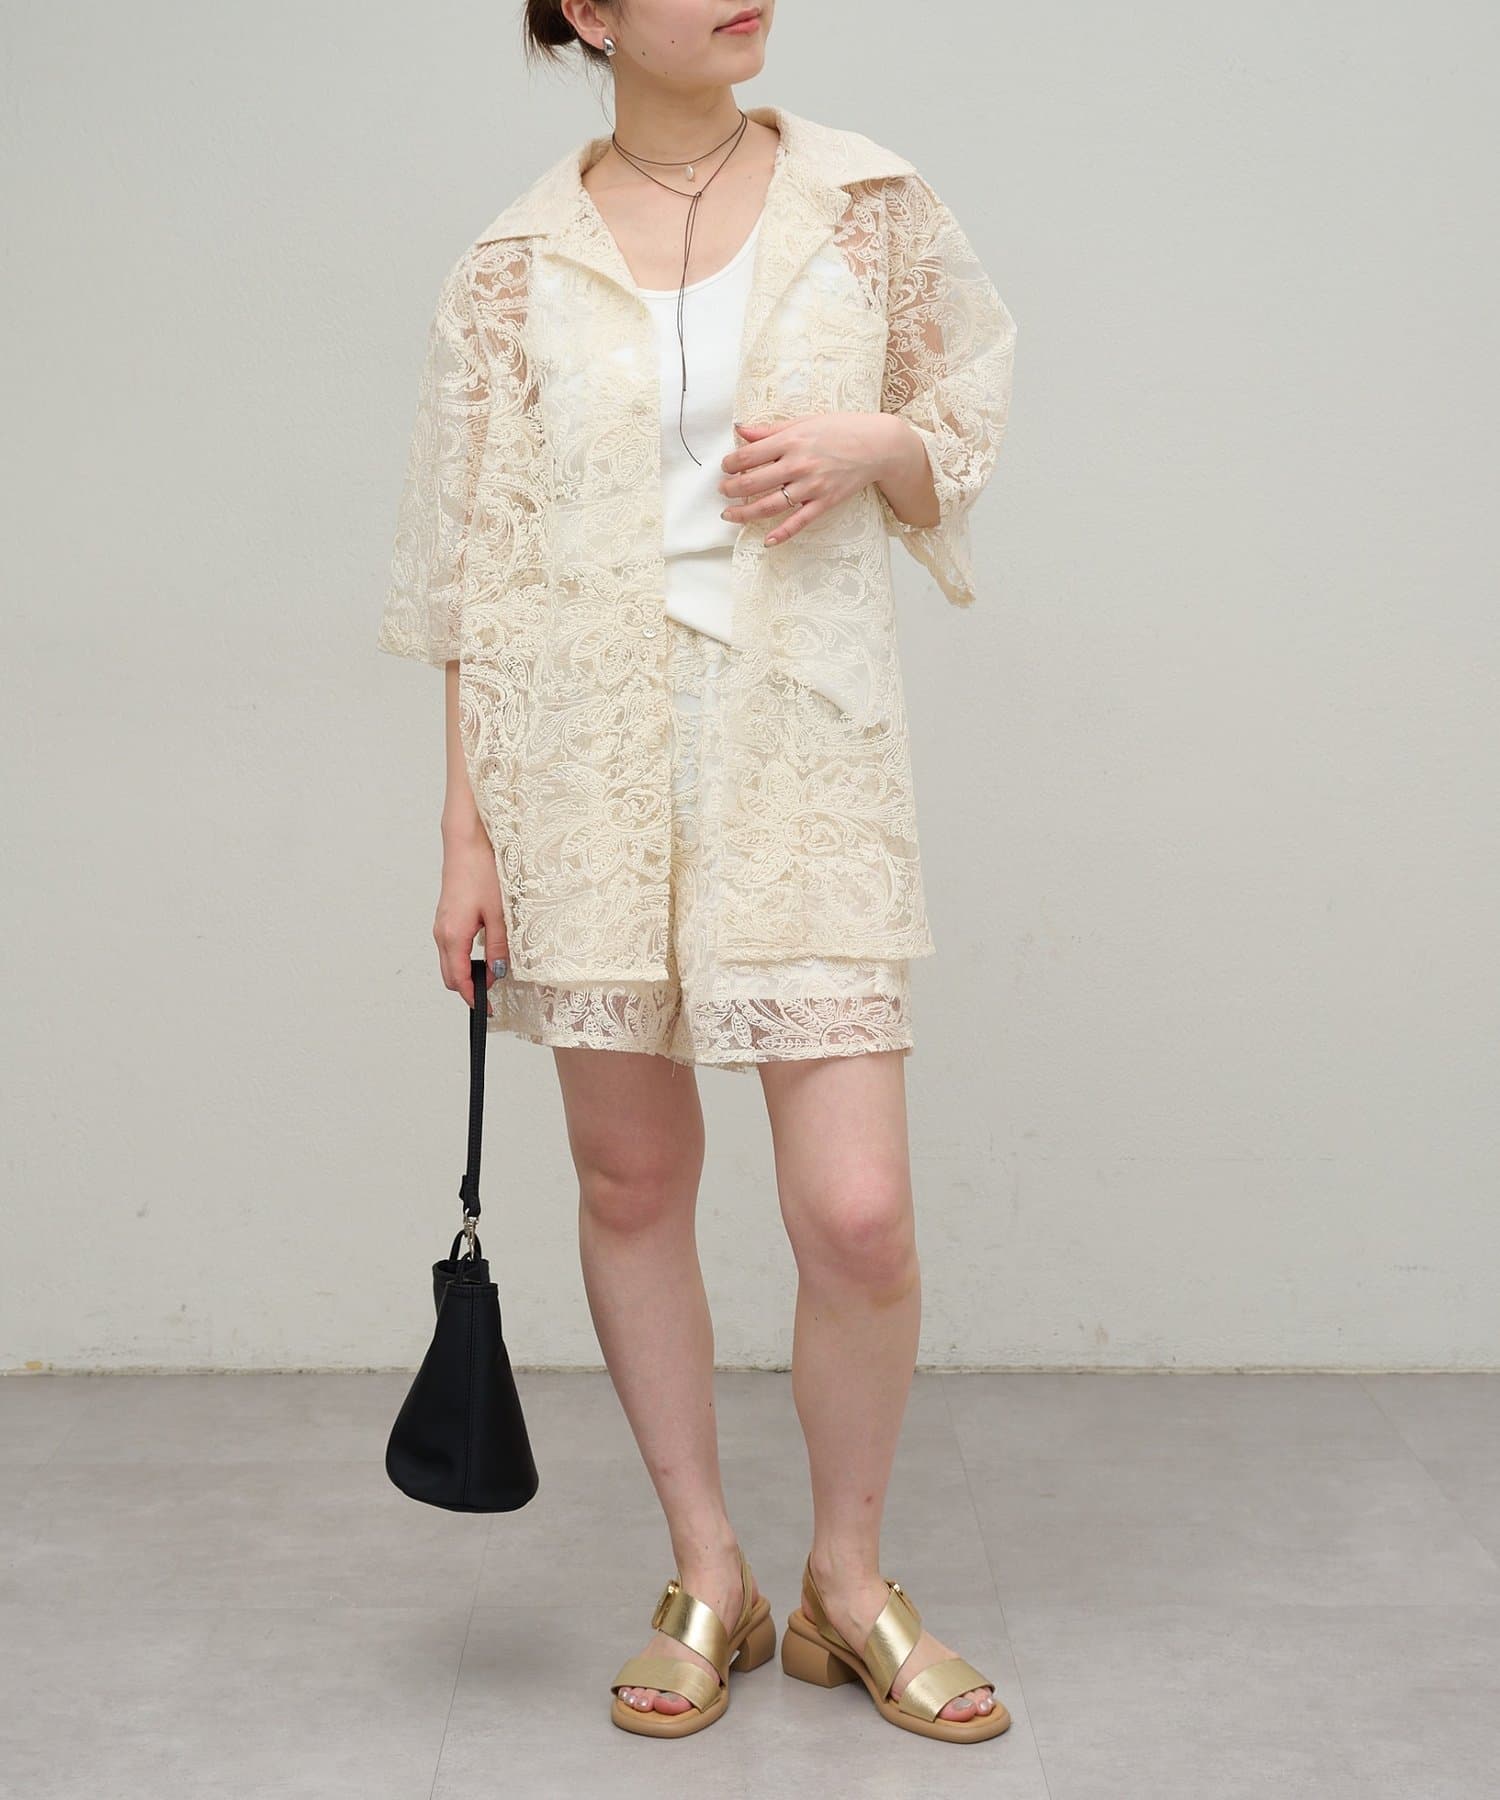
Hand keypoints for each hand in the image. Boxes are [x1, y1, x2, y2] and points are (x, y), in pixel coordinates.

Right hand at [434, 821, 507, 1014]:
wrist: (466, 843)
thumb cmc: (482, 872)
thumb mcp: (499, 914)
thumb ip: (498, 947)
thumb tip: (498, 973)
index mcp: (453, 936)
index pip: (459, 980)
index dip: (473, 998)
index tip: (488, 1010)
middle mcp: (441, 934)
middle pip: (450, 975)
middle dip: (469, 989)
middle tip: (493, 995)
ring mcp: (441, 925)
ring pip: (450, 962)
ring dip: (467, 973)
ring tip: (492, 974)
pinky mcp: (445, 917)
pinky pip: (451, 948)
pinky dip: (464, 958)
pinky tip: (483, 953)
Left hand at [719, 412, 912, 546]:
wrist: (878, 445)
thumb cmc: (841, 429)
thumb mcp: (804, 421)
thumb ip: (770, 430)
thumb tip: (740, 430)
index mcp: (790, 441)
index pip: (748, 456)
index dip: (730, 463)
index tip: (725, 467)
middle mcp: (798, 464)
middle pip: (753, 482)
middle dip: (731, 489)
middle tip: (722, 492)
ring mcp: (811, 486)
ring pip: (769, 505)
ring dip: (744, 513)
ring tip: (730, 515)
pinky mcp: (825, 502)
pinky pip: (799, 522)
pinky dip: (782, 534)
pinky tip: (767, 541)